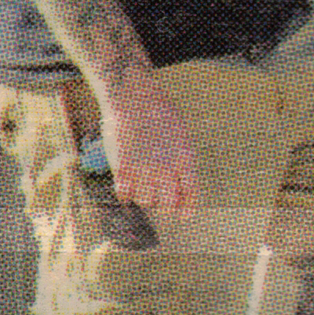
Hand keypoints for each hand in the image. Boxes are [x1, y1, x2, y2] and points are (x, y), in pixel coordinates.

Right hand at [99, 79, 199, 216]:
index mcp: (185, 159)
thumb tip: (180, 183)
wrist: (134, 100)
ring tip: (140, 185)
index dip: (187, 208)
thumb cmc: (160, 114)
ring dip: (143, 197)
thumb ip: (181, 161)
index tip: (184, 215)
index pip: (191, 193)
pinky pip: (124, 194)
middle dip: (164, 205)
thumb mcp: (181, 136)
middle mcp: (165, 168)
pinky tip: (125, 184)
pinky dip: (125, 194)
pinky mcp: (122, 168)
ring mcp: (143, 169)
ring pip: (145, 201)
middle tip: (158, 200)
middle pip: (167, 204)